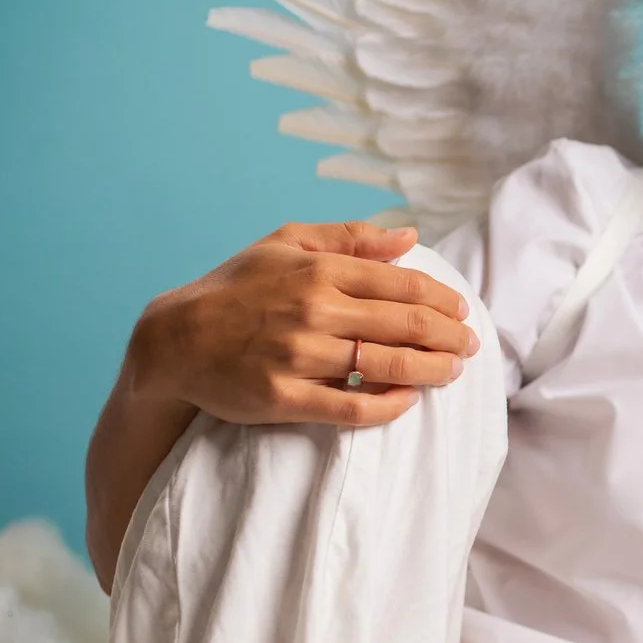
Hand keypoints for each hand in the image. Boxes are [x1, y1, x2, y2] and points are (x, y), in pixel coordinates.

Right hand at [125, 221, 479, 427]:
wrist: (173, 341)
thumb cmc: (235, 289)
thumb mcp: (285, 244)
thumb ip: (349, 238)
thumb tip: (408, 234)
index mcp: (318, 271)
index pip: (401, 283)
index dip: (442, 299)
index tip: (462, 312)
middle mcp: (313, 311)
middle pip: (405, 324)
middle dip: (448, 337)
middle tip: (470, 346)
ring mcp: (299, 356)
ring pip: (386, 366)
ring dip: (431, 370)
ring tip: (452, 372)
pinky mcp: (285, 398)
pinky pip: (353, 409)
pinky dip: (388, 406)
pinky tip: (408, 400)